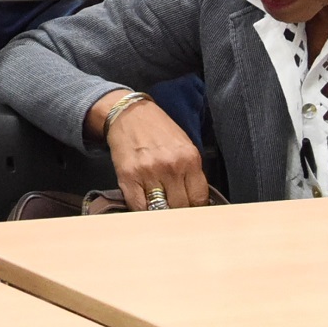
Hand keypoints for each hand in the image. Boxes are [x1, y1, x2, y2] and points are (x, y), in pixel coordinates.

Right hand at [101, 93, 211, 212]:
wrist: (130, 115)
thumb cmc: (159, 131)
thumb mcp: (185, 146)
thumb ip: (191, 173)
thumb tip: (196, 202)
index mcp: (189, 159)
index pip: (199, 199)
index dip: (195, 208)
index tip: (190, 209)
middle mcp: (171, 167)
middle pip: (180, 207)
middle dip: (178, 211)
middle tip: (173, 208)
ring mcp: (148, 172)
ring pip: (160, 210)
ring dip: (160, 211)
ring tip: (159, 206)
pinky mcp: (128, 177)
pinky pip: (138, 207)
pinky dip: (142, 210)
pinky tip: (144, 203)